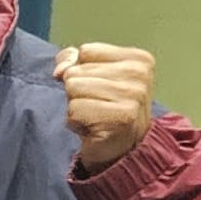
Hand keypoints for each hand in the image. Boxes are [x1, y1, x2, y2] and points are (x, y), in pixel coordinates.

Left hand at [52, 43, 154, 173]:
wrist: (120, 148)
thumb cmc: (104, 107)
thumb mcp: (91, 75)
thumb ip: (72, 61)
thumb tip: (61, 70)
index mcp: (138, 59)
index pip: (86, 51)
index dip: (81, 70)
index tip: (99, 88)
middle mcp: (139, 75)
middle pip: (77, 71)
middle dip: (78, 91)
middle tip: (98, 106)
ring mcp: (132, 96)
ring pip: (73, 88)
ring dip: (75, 106)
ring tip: (95, 116)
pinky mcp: (120, 118)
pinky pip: (74, 110)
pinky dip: (76, 122)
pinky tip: (93, 128)